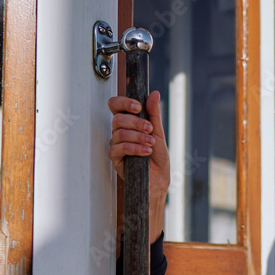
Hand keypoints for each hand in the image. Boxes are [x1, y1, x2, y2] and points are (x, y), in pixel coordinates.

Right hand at [108, 91, 169, 239]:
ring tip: (150, 143)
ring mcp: (116, 145)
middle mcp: (120, 132)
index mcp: (129, 123)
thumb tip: (154, 93)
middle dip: (135, 122)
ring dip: (137, 136)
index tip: (138, 107)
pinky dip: (134, 148)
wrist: (159, 180)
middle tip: (150, 129)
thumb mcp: (159, 132)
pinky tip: (145, 151)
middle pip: (118, 118)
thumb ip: (154, 113)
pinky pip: (119, 148)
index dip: (123, 102)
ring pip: (118, 132)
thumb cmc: (158, 158)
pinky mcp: (115, 159)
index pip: (116, 105)